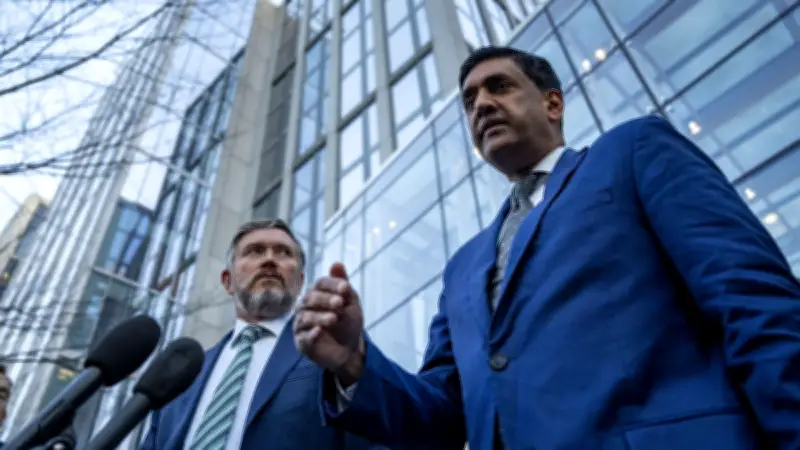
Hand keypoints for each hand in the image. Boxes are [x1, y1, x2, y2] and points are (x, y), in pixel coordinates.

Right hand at [294, 262, 364, 385]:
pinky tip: (319, 331)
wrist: (349, 348)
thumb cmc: (347, 322)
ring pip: (306, 317)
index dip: (332, 285)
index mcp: (318, 294)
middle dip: (326, 300)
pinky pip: (303, 337)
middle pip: (311, 298)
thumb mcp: (350, 302)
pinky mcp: (302, 342)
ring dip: (319, 316)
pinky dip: (311, 333)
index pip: (321, 284)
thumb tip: (337, 263)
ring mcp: (302, 324)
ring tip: (334, 318)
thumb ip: (343, 285)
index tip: (346, 288)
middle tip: (339, 303)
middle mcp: (306, 307)